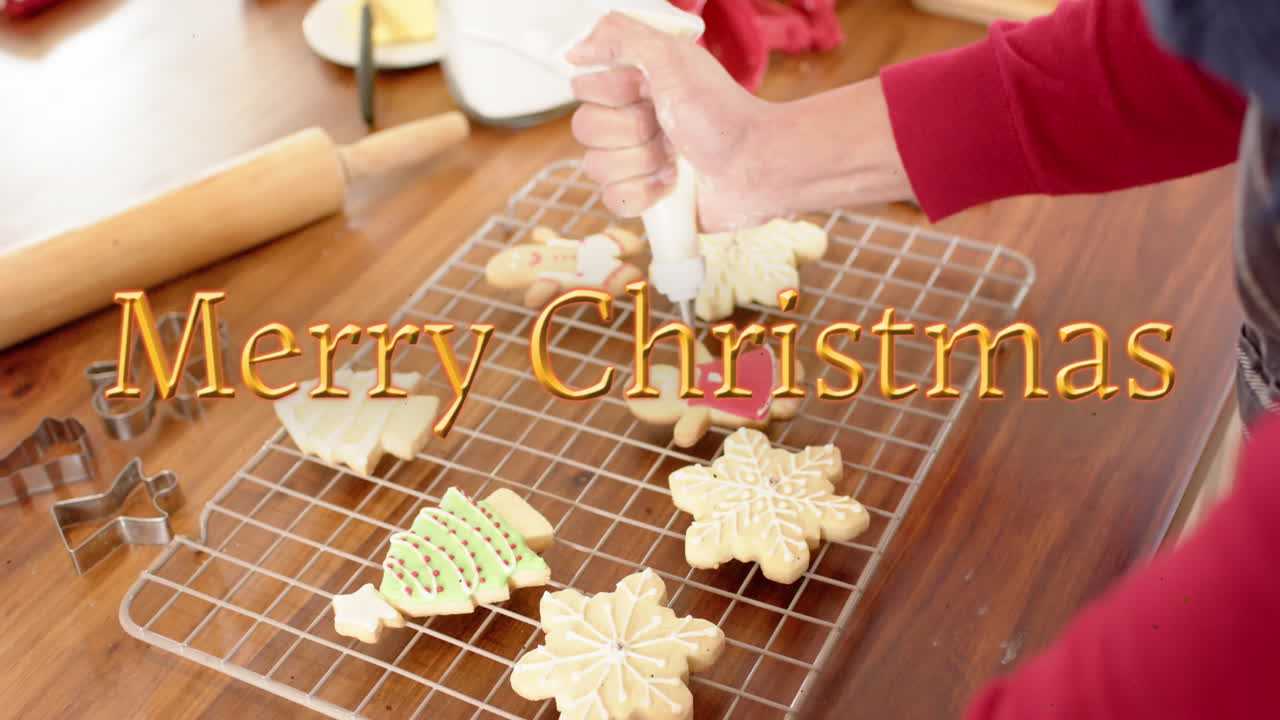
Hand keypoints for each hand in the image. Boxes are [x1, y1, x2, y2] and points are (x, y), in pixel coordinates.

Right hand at [566, 12, 777, 231]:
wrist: (755, 166)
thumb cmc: (721, 113)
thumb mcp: (672, 58)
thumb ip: (621, 36)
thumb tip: (575, 51)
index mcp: (633, 85)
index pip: (583, 89)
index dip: (614, 94)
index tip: (649, 92)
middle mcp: (631, 120)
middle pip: (584, 129)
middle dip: (632, 132)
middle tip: (668, 129)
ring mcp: (635, 160)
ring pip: (595, 167)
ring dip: (641, 163)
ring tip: (675, 158)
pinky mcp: (643, 196)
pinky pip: (611, 200)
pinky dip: (643, 194)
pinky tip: (671, 186)